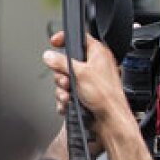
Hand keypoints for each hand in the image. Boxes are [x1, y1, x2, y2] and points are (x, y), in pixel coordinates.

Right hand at [43, 31, 153, 159]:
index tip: (54, 42)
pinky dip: (65, 98)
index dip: (66, 38)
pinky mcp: (85, 95)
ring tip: (69, 94)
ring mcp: (90, 81)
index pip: (81, 38)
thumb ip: (61, 62)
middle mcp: (95, 66)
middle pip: (67, 62)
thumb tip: (49, 55)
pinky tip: (68, 103)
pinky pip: (68, 93)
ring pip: (66, 79)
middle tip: (66, 80)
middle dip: (61, 74)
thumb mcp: (79, 73)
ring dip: (63, 89)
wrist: (110, 121)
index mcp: (98, 54)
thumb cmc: (105, 96)